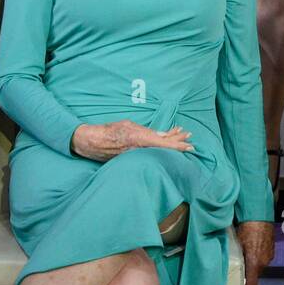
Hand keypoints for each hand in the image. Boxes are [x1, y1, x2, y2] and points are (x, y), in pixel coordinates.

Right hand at [71, 120, 194, 161]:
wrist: (93, 143)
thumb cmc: (110, 131)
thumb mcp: (130, 126)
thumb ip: (146, 132)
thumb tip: (162, 136)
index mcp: (140, 140)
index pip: (164, 144)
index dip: (178, 145)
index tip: (190, 145)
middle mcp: (141, 150)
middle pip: (164, 148)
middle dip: (178, 142)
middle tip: (190, 137)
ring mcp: (138, 155)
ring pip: (158, 150)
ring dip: (170, 144)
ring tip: (181, 137)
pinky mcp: (134, 158)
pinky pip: (151, 153)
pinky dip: (160, 148)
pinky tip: (165, 144)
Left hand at [236, 221, 274, 284]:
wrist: (259, 214)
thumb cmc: (246, 228)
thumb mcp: (237, 245)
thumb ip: (236, 259)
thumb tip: (230, 268)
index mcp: (254, 262)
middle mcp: (263, 262)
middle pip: (254, 275)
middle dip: (247, 276)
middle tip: (237, 273)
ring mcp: (269, 256)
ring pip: (258, 266)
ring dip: (251, 264)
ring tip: (244, 256)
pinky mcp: (271, 250)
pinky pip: (263, 258)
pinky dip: (256, 257)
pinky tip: (251, 248)